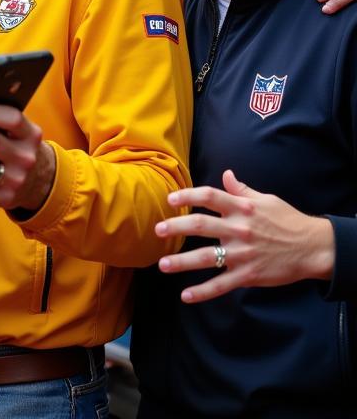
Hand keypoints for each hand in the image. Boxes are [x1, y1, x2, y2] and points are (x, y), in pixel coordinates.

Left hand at [154, 170, 335, 303]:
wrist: (313, 248)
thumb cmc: (288, 220)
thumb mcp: (266, 200)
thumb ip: (241, 190)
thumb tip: (226, 174)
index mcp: (242, 208)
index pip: (210, 197)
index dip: (188, 196)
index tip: (170, 199)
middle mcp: (239, 230)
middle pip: (201, 226)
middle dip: (176, 227)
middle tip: (157, 230)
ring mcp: (242, 254)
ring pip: (206, 258)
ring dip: (182, 262)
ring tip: (162, 264)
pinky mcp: (248, 275)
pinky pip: (221, 285)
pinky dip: (203, 292)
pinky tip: (186, 295)